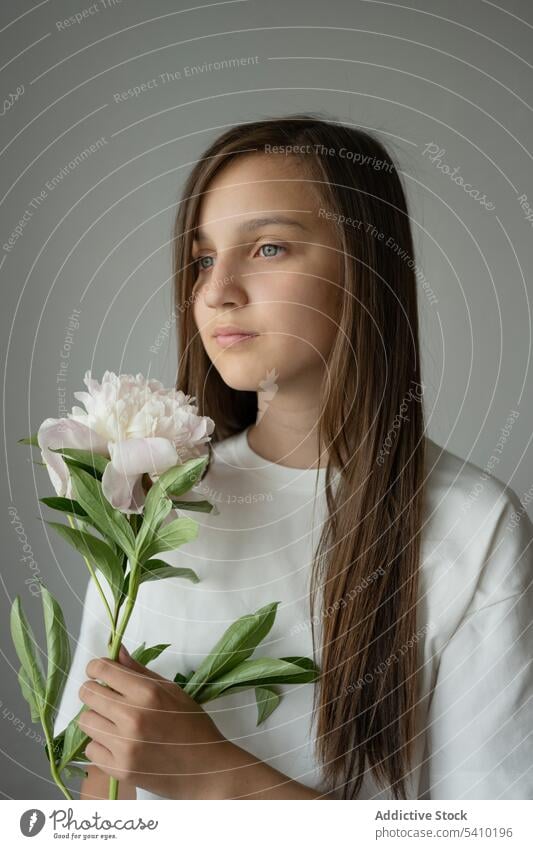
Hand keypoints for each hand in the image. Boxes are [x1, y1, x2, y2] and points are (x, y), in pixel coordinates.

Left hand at [77, 644, 230, 798]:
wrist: (205, 769)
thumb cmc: (192, 725)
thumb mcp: (171, 690)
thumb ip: (139, 670)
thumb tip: (116, 650)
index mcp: (147, 692)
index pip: (102, 669)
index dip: (97, 668)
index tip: (101, 673)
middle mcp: (132, 717)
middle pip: (87, 693)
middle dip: (95, 691)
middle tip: (108, 697)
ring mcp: (124, 746)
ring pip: (85, 721)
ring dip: (97, 718)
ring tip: (115, 722)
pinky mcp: (119, 770)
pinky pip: (90, 749)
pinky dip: (101, 745)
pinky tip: (118, 744)